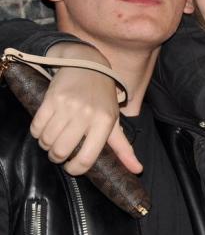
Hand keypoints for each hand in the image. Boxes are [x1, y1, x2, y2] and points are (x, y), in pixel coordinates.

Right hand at [30, 42, 141, 174]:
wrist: (87, 64)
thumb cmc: (102, 97)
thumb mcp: (114, 120)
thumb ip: (124, 148)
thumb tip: (137, 170)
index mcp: (105, 122)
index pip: (86, 158)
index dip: (75, 169)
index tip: (71, 167)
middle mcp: (87, 114)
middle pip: (61, 151)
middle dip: (57, 157)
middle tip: (60, 153)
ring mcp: (68, 106)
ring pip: (47, 141)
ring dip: (46, 145)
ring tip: (53, 139)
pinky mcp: (51, 99)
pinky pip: (36, 127)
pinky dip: (37, 133)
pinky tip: (45, 129)